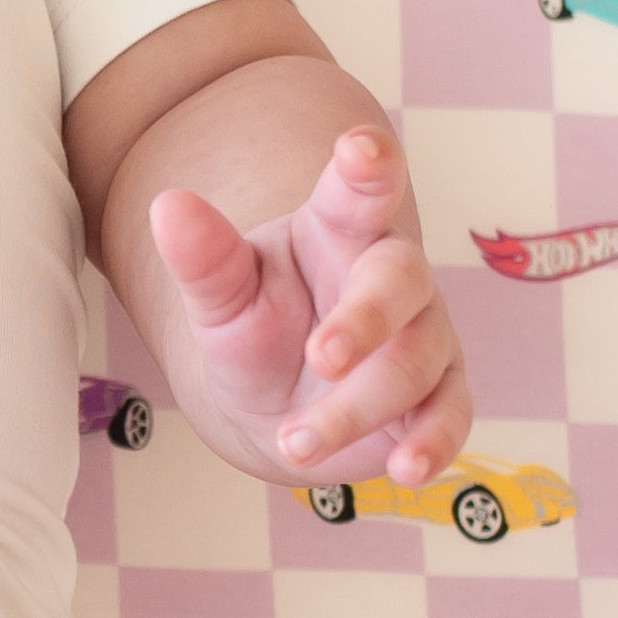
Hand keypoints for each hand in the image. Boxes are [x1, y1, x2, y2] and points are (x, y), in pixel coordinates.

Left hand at [146, 125, 469, 489]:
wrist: (270, 407)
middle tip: (320, 354)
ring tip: (294, 441)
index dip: (367, 166)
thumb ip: (202, 256)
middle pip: (399, 278)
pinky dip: (431, 444)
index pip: (357, 188)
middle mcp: (389, 272)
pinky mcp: (441, 393)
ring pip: (413, 362)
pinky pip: (449, 415)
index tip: (362, 148)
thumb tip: (167, 205)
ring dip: (357, 407)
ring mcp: (424, 332)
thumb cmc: (251, 328)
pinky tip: (404, 469)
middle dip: (365, 317)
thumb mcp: (220, 296)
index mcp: (336, 226)